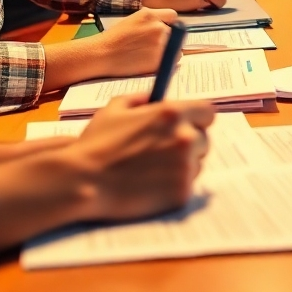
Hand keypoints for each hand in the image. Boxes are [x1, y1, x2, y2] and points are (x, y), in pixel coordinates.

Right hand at [73, 95, 214, 220]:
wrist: (84, 181)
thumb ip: (138, 99)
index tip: (186, 125)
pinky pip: (187, 186)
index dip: (196, 119)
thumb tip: (152, 98)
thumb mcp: (114, 109)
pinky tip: (152, 186)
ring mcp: (185, 167)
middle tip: (164, 152)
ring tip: (152, 171)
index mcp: (172, 113)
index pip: (207, 112)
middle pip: (203, 139)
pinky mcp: (182, 193)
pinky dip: (174, 187)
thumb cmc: (96, 143)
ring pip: (196, 164)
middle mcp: (185, 137)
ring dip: (181, 166)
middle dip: (188, 144)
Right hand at [88, 7, 176, 77]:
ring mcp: (160, 44)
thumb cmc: (114, 38)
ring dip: (168, 51)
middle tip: (151, 46)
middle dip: (167, 39)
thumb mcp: (133, 19)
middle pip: (174, 33)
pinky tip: (150, 62)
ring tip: (149, 55)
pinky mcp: (159, 60)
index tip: (164, 29)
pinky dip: (165, 62)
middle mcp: (158, 27)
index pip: (172, 16)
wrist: (102, 54)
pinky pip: (172, 61)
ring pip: (175, 48)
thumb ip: (151, 20)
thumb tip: (166, 26)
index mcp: (151, 15)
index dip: (169, 23)